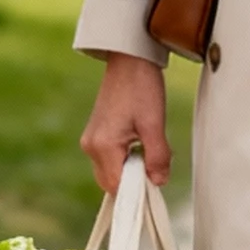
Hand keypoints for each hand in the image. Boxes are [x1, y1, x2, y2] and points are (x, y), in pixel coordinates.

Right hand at [80, 53, 170, 193]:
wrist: (129, 60)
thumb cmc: (142, 88)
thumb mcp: (155, 125)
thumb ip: (157, 157)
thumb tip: (159, 182)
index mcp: (103, 146)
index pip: (117, 186)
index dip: (137, 190)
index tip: (156, 181)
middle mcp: (91, 146)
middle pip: (110, 182)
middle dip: (133, 182)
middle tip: (155, 166)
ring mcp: (90, 139)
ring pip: (110, 171)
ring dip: (129, 170)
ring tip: (149, 150)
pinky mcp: (95, 134)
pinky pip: (109, 159)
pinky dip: (124, 160)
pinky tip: (140, 144)